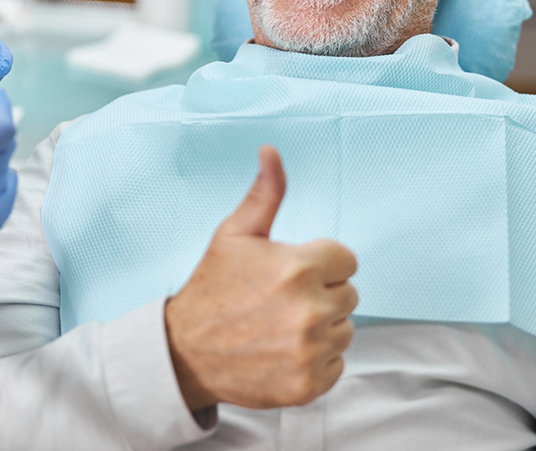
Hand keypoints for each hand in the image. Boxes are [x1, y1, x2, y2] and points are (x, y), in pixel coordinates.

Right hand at [165, 146, 357, 410]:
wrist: (186, 352)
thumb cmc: (214, 287)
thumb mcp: (236, 233)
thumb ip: (266, 192)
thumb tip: (271, 151)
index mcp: (298, 267)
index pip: (347, 260)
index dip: (321, 263)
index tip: (292, 272)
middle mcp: (309, 310)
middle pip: (349, 294)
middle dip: (322, 293)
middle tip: (283, 299)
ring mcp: (310, 351)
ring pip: (345, 329)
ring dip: (322, 327)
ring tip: (282, 325)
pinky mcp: (308, 385)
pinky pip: (338, 363)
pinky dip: (317, 360)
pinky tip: (285, 350)